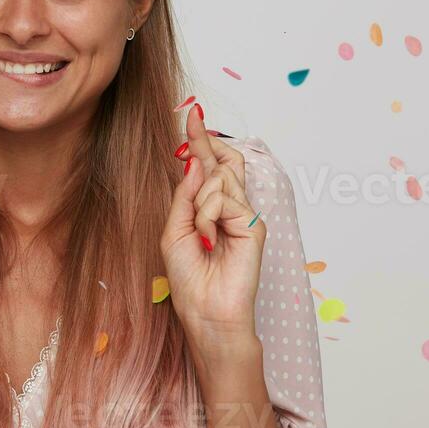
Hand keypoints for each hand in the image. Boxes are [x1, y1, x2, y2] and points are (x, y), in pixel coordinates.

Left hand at [160, 103, 264, 348]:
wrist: (206, 311)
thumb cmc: (188, 280)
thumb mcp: (175, 231)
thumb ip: (184, 196)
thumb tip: (194, 162)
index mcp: (209, 211)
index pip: (209, 169)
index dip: (202, 142)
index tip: (192, 115)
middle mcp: (229, 209)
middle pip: (222, 162)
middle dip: (205, 142)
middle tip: (193, 118)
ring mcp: (243, 215)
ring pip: (218, 179)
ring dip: (199, 201)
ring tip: (201, 233)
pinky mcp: (253, 224)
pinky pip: (223, 198)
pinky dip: (207, 215)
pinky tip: (209, 238)